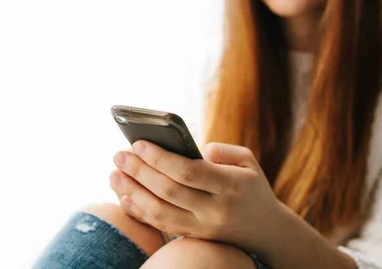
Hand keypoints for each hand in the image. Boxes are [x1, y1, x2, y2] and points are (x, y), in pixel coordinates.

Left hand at [109, 141, 282, 253]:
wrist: (267, 231)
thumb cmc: (251, 187)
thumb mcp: (248, 162)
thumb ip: (222, 151)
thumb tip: (191, 150)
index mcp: (230, 186)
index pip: (189, 172)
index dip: (160, 158)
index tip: (138, 143)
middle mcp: (216, 210)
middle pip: (169, 191)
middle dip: (139, 171)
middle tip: (118, 155)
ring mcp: (204, 228)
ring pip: (161, 212)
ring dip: (132, 192)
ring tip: (113, 174)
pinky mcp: (195, 238)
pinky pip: (162, 226)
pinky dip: (140, 211)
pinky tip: (123, 196)